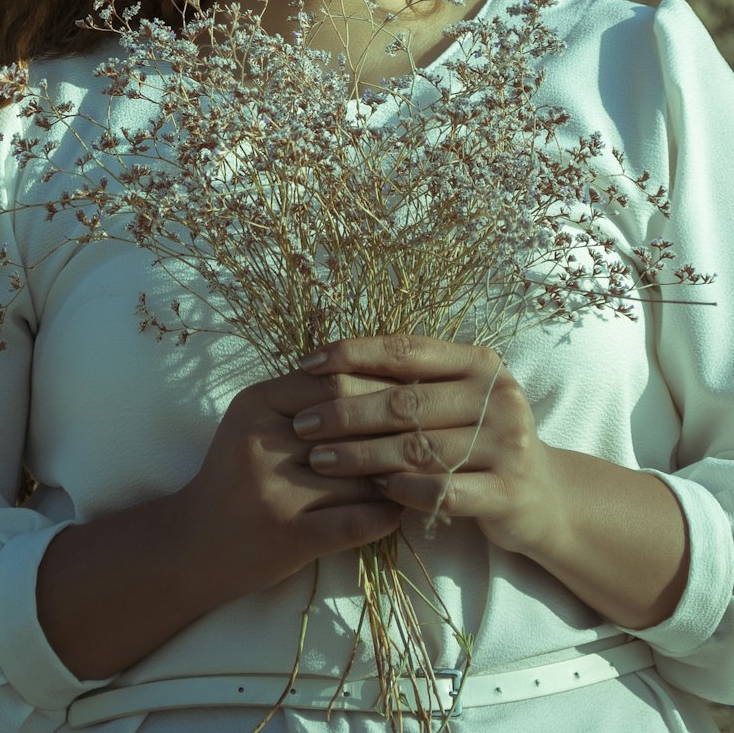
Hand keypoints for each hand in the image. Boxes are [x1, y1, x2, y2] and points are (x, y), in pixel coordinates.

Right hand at [183, 367, 403, 601]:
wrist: (192, 545)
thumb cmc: (234, 477)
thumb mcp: (256, 423)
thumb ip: (303, 397)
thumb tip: (380, 375)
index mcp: (256, 404)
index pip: (331, 380)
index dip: (378, 385)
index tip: (411, 392)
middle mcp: (262, 442)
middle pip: (349, 423)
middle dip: (394, 429)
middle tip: (430, 431)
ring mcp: (275, 492)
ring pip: (360, 474)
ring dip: (396, 476)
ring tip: (422, 472)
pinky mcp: (289, 537)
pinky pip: (356, 522)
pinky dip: (386, 516)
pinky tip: (399, 512)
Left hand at [292, 331, 555, 555]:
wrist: (542, 496)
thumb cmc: (479, 438)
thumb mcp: (456, 398)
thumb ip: (409, 381)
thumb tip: (327, 365)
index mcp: (480, 363)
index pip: (407, 349)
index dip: (353, 353)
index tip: (307, 364)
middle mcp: (497, 396)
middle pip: (406, 401)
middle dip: (346, 411)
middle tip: (303, 423)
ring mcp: (508, 444)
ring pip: (418, 448)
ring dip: (362, 455)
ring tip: (320, 459)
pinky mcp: (508, 492)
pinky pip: (442, 490)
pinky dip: (402, 489)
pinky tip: (372, 489)